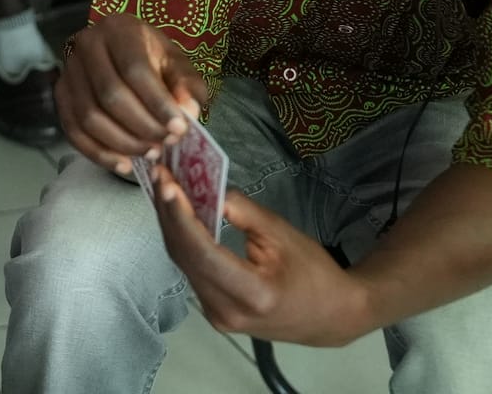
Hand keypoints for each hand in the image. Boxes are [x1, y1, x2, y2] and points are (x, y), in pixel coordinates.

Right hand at [55, 14, 207, 173]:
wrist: (122, 53)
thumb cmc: (153, 59)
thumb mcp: (177, 64)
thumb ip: (187, 87)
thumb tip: (188, 112)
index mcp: (119, 30)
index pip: (135, 70)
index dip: (157, 103)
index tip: (179, 129)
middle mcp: (87, 45)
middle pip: (110, 95)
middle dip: (142, 127)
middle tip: (166, 144)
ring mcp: (68, 70)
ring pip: (89, 117)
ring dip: (122, 143)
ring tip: (150, 153)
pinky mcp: (61, 95)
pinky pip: (73, 131)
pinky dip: (98, 154)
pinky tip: (124, 164)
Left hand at [149, 168, 372, 345]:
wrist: (331, 316)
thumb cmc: (314, 273)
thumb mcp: (283, 235)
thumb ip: (243, 212)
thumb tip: (207, 191)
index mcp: (252, 294)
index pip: (202, 252)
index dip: (180, 216)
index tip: (166, 182)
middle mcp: (226, 311)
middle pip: (185, 256)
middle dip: (169, 213)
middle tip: (160, 174)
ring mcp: (217, 316)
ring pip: (183, 263)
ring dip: (172, 224)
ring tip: (164, 187)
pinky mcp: (213, 311)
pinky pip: (191, 270)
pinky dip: (183, 240)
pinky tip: (177, 213)